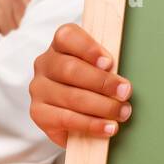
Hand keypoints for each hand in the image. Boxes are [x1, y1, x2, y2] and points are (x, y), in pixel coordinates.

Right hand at [29, 23, 132, 144]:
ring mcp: (39, 89)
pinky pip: (66, 119)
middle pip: (71, 69)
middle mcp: (45, 64)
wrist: (73, 113)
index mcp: (60, 45)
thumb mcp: (98, 68)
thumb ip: (106, 67)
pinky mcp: (38, 113)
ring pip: (70, 96)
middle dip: (102, 82)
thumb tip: (122, 80)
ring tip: (122, 112)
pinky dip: (91, 124)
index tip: (109, 62)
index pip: (67, 36)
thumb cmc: (91, 83)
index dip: (88, 48)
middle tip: (125, 92)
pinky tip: (108, 127)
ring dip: (102, 106)